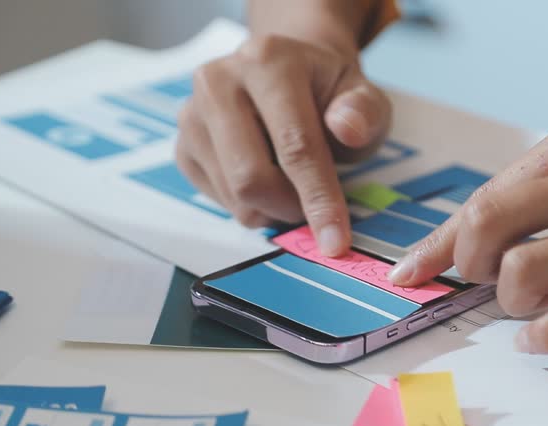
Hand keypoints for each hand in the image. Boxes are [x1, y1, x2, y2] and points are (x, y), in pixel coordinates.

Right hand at [175, 34, 390, 255]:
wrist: (289, 74)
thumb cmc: (329, 93)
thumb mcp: (364, 97)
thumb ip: (364, 112)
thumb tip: (348, 128)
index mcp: (269, 61)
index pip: (294, 145)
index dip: (318, 199)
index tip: (336, 243)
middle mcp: (219, 81)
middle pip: (250, 177)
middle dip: (291, 209)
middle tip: (317, 209)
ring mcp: (192, 114)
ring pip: (234, 196)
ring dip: (274, 210)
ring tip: (296, 185)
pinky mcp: (183, 146)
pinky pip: (219, 200)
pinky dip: (252, 206)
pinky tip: (269, 178)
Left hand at [388, 116, 547, 352]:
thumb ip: (537, 203)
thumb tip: (455, 246)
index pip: (485, 196)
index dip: (439, 243)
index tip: (410, 274)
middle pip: (489, 222)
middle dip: (467, 265)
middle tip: (486, 283)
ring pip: (524, 270)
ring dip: (511, 302)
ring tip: (531, 307)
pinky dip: (546, 335)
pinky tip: (542, 338)